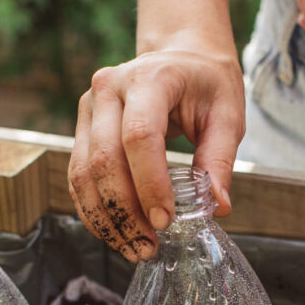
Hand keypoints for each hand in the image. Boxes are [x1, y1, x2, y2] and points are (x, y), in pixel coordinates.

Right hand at [67, 46, 244, 260]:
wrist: (181, 56)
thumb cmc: (206, 84)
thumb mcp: (227, 115)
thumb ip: (220, 160)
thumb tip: (217, 207)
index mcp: (150, 78)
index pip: (140, 136)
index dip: (149, 184)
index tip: (166, 220)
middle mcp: (109, 89)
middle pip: (104, 159)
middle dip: (125, 211)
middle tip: (149, 245)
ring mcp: (89, 107)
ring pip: (83, 173)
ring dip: (106, 218)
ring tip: (134, 247)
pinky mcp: (82, 127)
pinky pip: (77, 176)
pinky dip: (94, 210)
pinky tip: (116, 232)